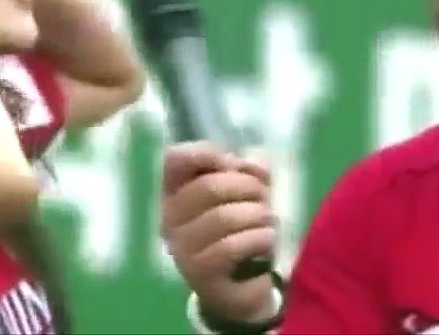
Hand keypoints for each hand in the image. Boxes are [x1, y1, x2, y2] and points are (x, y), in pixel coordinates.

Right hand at [161, 142, 277, 322]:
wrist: (243, 285)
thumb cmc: (242, 229)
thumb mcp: (249, 193)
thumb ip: (250, 171)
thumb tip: (248, 164)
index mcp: (176, 192)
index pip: (175, 159)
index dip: (207, 154)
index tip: (233, 164)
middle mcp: (170, 218)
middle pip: (208, 187)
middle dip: (248, 187)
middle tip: (264, 198)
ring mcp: (182, 248)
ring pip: (223, 217)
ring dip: (258, 214)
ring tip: (268, 221)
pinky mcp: (200, 274)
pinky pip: (232, 247)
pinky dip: (259, 238)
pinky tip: (266, 240)